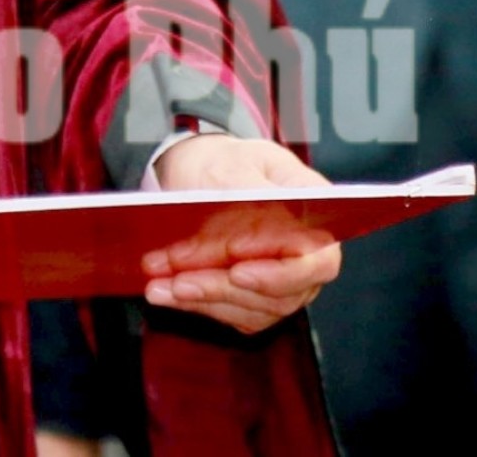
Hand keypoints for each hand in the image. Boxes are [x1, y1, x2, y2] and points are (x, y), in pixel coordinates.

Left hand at [139, 135, 340, 334]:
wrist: (205, 171)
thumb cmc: (228, 163)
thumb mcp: (235, 164)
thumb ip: (246, 197)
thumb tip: (250, 234)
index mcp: (314, 213)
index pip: (317, 261)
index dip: (279, 273)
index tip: (236, 270)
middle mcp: (307, 256)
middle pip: (279, 293)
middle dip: (222, 286)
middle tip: (179, 278)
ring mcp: (284, 282)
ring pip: (251, 309)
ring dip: (201, 297)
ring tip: (160, 284)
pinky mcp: (255, 299)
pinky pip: (229, 313)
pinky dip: (193, 303)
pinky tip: (162, 290)